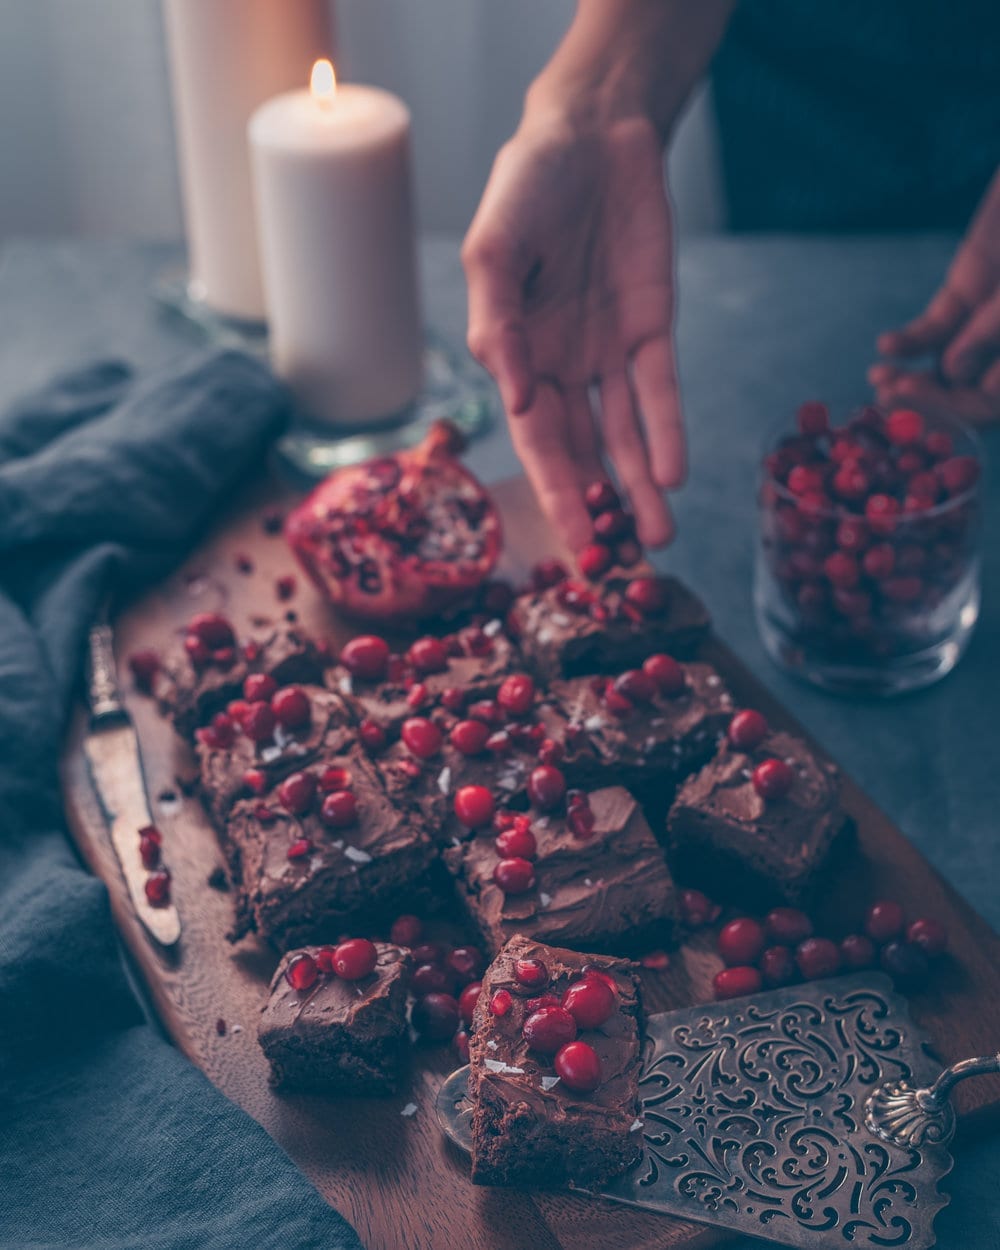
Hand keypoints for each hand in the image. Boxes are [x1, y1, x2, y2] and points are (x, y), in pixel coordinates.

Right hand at [462, 106, 684, 553]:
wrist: (591, 132)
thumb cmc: (526, 186)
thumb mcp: (492, 251)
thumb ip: (498, 324)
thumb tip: (517, 399)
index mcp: (517, 358)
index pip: (537, 442)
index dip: (554, 493)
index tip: (570, 543)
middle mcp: (564, 367)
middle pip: (582, 453)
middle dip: (599, 508)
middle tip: (616, 566)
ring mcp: (610, 352)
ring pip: (626, 435)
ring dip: (641, 486)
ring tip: (656, 540)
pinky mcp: (653, 329)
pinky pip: (660, 390)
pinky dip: (666, 430)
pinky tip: (672, 475)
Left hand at [869, 169, 999, 421]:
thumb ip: (993, 332)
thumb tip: (952, 371)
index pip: (992, 404)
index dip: (953, 412)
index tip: (915, 404)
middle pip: (963, 392)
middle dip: (923, 398)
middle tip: (885, 401)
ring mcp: (986, 326)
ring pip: (943, 364)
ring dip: (909, 376)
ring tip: (878, 379)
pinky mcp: (964, 297)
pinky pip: (935, 328)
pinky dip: (911, 340)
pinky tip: (886, 346)